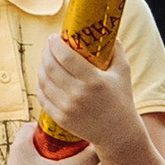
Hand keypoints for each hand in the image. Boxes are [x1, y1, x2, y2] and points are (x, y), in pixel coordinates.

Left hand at [37, 37, 140, 155]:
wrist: (119, 132)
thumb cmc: (122, 99)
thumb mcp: (123, 73)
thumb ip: (117, 51)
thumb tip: (109, 32)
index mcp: (94, 81)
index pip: (66, 57)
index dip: (55, 44)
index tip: (53, 37)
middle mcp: (78, 94)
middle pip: (51, 67)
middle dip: (46, 53)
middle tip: (48, 47)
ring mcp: (67, 108)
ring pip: (43, 81)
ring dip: (41, 67)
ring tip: (46, 61)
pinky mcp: (60, 118)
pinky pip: (43, 97)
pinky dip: (41, 85)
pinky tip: (45, 79)